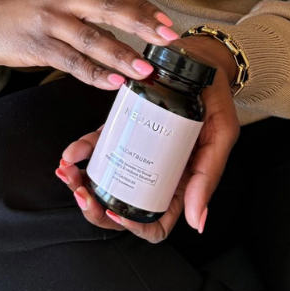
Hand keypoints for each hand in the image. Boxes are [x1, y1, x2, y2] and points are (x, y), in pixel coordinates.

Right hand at [0, 0, 181, 89]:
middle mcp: (65, 0)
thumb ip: (91, 8)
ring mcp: (50, 22)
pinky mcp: (38, 46)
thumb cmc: (27, 14)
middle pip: (111, 9)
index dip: (144, 7)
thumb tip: (131, 25)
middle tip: (168, 40)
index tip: (167, 23)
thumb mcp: (61, 0)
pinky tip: (113, 82)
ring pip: (93, 39)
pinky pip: (72, 62)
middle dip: (143, 25)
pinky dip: (95, 73)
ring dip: (122, 55)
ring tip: (145, 70)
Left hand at [56, 69, 239, 243]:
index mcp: (180, 186)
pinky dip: (79, 153)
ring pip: (103, 184)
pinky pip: (96, 149)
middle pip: (122, 210)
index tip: (117, 212)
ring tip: (68, 172)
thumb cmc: (216, 102)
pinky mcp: (121, 133)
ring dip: (79, 184)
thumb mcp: (221, 136)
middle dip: (95, 209)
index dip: (135, 227)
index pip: (156, 223)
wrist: (200, 63)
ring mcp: (135, 155)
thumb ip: (208, 177)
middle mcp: (155, 176)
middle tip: (82, 192)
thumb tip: (197, 223)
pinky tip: (70, 153)